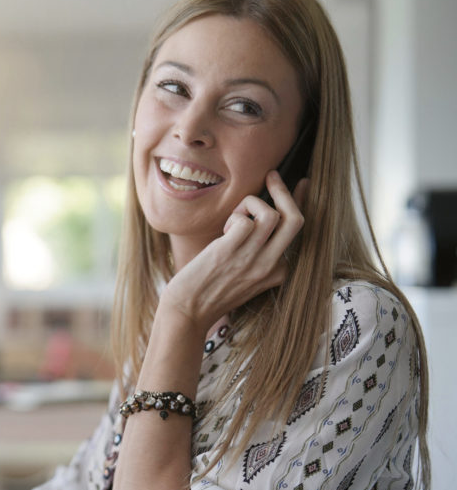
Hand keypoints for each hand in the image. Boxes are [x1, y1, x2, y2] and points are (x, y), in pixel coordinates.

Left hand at [161, 170, 307, 334]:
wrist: (187, 313)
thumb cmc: (209, 291)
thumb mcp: (244, 275)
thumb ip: (257, 254)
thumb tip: (256, 221)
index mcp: (277, 271)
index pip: (297, 232)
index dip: (299, 202)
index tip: (302, 183)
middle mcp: (270, 265)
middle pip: (296, 220)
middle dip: (285, 192)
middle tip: (272, 175)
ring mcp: (252, 259)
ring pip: (272, 215)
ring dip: (252, 205)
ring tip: (234, 217)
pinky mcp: (230, 252)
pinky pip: (245, 220)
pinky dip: (235, 216)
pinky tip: (223, 231)